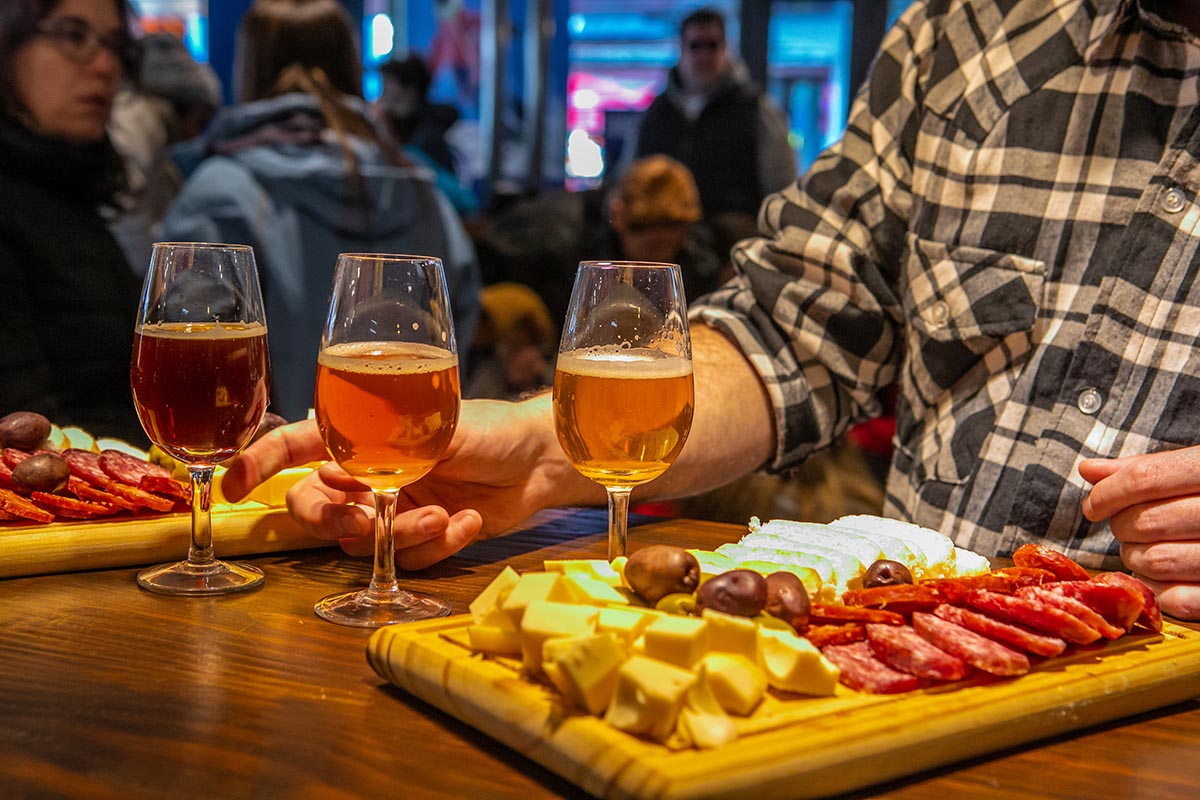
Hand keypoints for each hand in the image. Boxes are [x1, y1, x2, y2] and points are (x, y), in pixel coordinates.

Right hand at [221, 396, 599, 568]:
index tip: (230, 486)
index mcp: (359, 436)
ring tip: (443, 515)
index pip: (294, 446)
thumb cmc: (488, 426)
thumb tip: (340, 470)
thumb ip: (388, 448)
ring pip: (362, 542)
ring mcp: (392, 509)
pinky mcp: (421, 537)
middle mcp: (367, 475)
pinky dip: (436, 545)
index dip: (257, 463)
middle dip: (335, 520)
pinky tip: (468, 521)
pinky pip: (406, 559)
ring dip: (399, 535)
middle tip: (368, 519)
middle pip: (313, 510)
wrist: (540, 459)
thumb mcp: (437, 427)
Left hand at [1079, 448, 1199, 619]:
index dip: (1108, 493)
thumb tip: (1089, 471)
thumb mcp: (1198, 468)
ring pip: (1156, 561)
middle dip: (1121, 527)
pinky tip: (1165, 578)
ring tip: (1146, 550)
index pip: (1146, 478)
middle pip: (1145, 521)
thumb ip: (1147, 469)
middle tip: (1128, 527)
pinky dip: (1161, 593)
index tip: (1093, 505)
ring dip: (1137, 559)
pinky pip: (1179, 601)